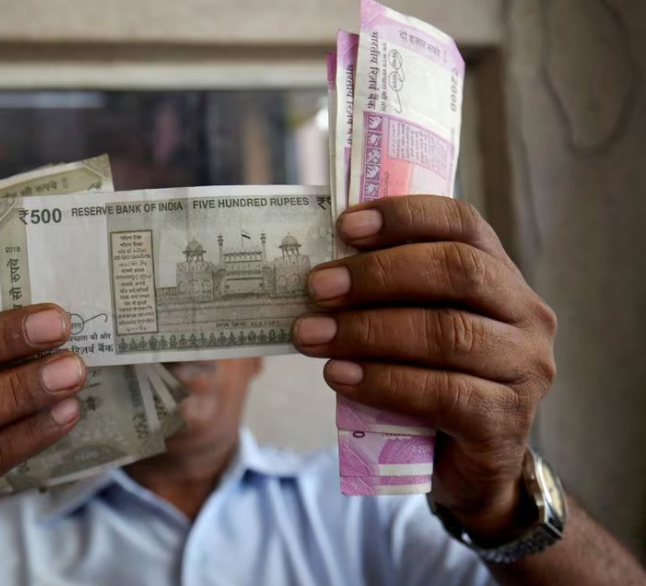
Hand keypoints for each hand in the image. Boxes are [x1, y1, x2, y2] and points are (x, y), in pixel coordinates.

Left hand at [293, 196, 556, 540]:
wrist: (465, 462)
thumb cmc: (429, 378)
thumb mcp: (413, 325)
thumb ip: (388, 294)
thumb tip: (317, 270)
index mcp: (501, 276)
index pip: (462, 224)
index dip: (404, 217)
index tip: (344, 226)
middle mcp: (526, 315)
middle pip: (456, 272)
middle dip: (377, 275)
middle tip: (317, 286)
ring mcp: (524, 369)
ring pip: (445, 334)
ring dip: (367, 331)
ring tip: (311, 336)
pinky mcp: (505, 421)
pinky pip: (441, 394)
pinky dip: (382, 382)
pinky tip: (339, 376)